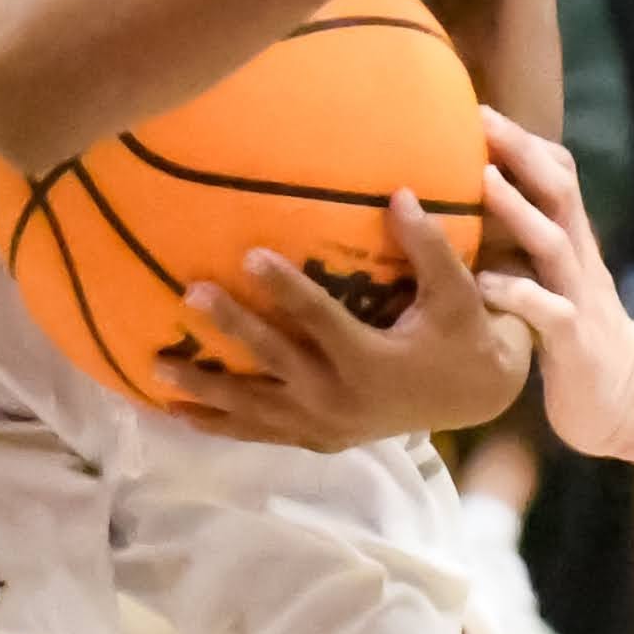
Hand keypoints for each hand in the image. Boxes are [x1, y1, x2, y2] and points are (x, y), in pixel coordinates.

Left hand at [157, 190, 529, 447]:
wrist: (472, 397)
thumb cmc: (462, 338)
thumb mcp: (455, 293)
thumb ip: (428, 247)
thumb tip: (399, 196)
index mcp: (372, 362)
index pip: (320, 320)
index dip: (285, 289)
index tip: (250, 255)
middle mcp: (341, 400)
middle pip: (276, 360)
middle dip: (233, 328)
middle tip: (192, 294)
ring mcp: (325, 425)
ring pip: (256, 408)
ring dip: (207, 389)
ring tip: (160, 368)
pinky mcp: (318, 437)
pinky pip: (260, 433)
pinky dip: (220, 425)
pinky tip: (178, 414)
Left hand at [467, 111, 633, 460]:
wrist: (628, 401)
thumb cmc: (578, 341)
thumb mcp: (555, 284)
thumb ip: (528, 250)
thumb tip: (474, 215)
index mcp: (573, 244)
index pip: (560, 176)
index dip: (525, 141)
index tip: (480, 110)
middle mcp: (578, 261)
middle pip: (559, 191)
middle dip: (522, 153)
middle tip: (480, 120)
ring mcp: (578, 298)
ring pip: (552, 242)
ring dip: (518, 210)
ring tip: (481, 181)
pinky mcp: (574, 341)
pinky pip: (548, 312)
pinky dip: (518, 294)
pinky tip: (486, 283)